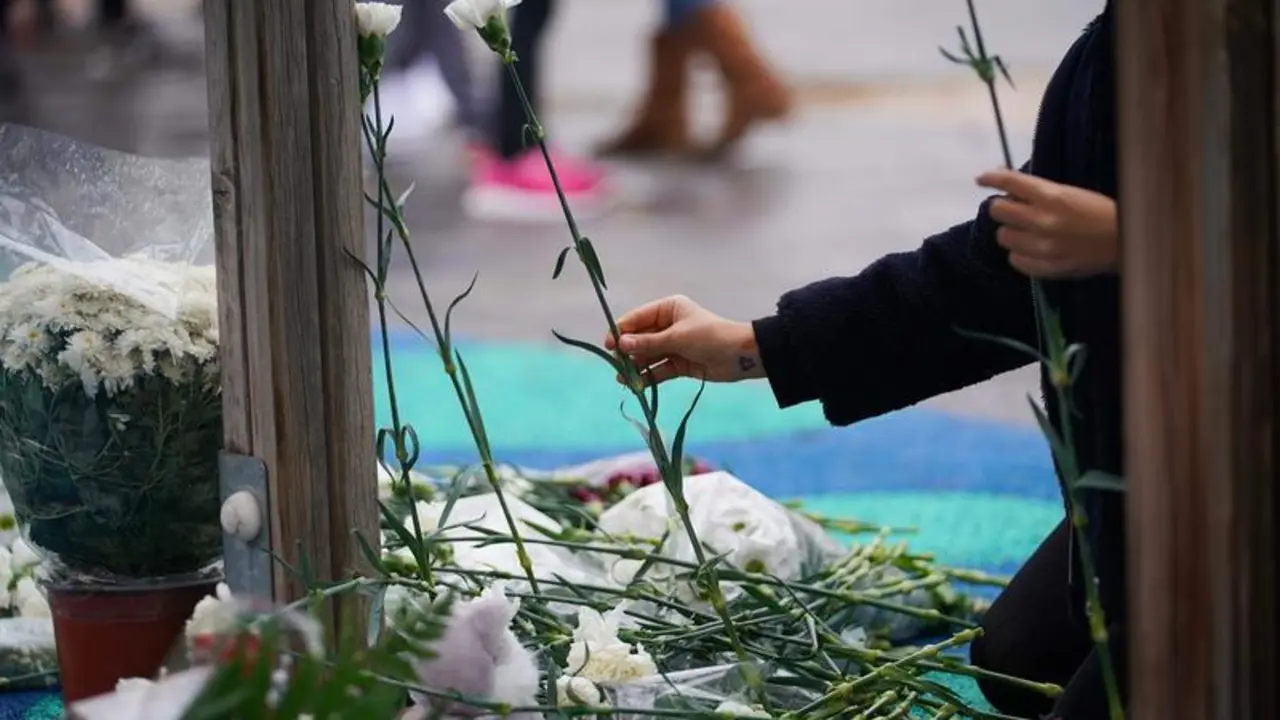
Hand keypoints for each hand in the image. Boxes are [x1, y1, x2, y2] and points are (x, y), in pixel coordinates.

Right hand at [604, 295, 762, 385]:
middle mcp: (668, 325)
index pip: (638, 318)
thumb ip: (648, 342)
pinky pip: (658, 370)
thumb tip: (620, 344)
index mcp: (668, 309)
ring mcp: (672, 346)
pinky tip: (636, 384)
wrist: (740, 356)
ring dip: (635, 366)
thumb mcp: (677, 337)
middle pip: (640, 338)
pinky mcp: (678, 364)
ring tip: (623, 378)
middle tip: (615, 365)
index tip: (609, 345)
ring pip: (648, 356)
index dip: (621, 330)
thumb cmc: (710, 337)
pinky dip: (648, 377)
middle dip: (627, 352)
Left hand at [977, 169, 1117, 278]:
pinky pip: (1015, 260)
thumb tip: (1008, 190)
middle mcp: (1042, 220)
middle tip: (1012, 209)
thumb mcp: (1071, 193)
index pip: (1010, 182)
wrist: (1124, 242)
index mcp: (1052, 196)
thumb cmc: (1100, 213)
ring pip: (1003, 237)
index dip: (991, 179)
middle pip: (998, 211)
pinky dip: (1020, 254)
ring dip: (1011, 232)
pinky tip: (1032, 249)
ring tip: (1027, 231)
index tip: (981, 179)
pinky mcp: (1045, 267)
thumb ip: (1040, 192)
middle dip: (1002, 208)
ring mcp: (1042, 246)